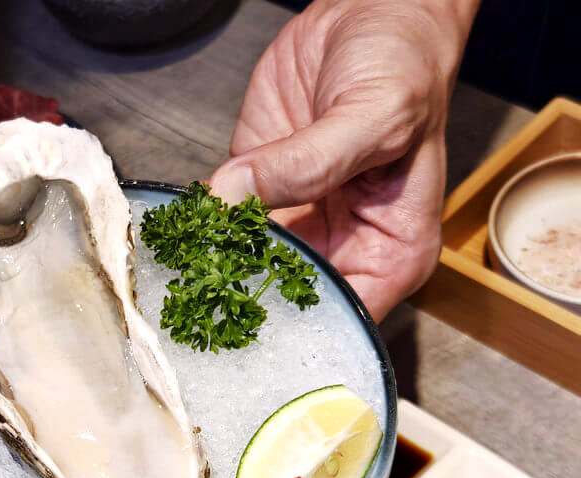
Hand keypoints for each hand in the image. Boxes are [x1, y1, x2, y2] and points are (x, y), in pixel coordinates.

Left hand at [210, 0, 479, 319]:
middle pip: (289, 303)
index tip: (256, 325)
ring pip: (248, 267)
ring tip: (189, 271)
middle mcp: (342, 245)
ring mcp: (296, 221)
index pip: (345, 318)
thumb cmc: (405, 65)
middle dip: (248, 302)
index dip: (304, 331)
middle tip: (208, 302)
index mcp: (391, 250)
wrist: (370, 11)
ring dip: (217, 268)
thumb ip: (311, 163)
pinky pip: (222, 222)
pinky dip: (203, 228)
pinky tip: (187, 233)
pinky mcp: (257, 191)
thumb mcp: (376, 116)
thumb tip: (238, 192)